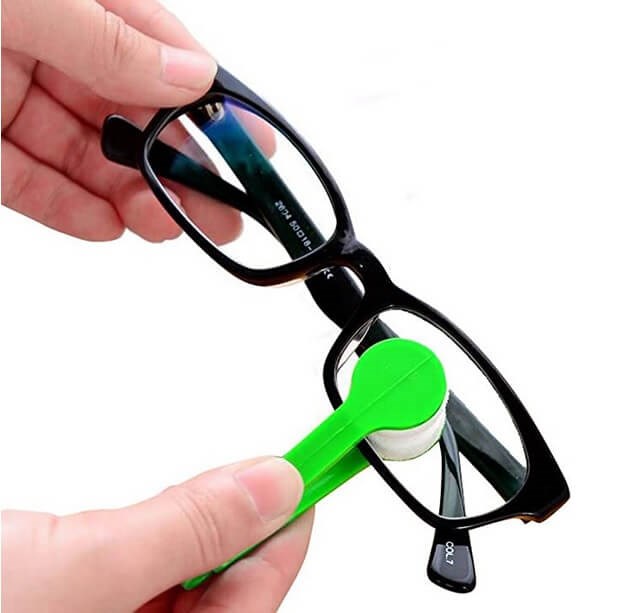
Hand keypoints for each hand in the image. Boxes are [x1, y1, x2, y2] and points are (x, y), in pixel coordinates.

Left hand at [1, 0, 240, 242]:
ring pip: (88, 156)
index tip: (253, 145)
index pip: (159, 51)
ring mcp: (9, 98)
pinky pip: (32, 183)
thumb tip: (190, 76)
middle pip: (132, 115)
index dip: (211, 102)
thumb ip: (109, 42)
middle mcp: (46, 49)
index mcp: (74, 2)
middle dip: (180, 166)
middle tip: (220, 210)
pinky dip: (71, 209)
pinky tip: (108, 225)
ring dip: (133, 196)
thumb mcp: (27, 2)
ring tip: (166, 226)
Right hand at [2, 457, 312, 611]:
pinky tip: (173, 510)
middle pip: (229, 585)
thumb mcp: (91, 567)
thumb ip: (189, 529)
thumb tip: (273, 486)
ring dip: (212, 522)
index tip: (314, 470)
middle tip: (278, 467)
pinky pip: (152, 564)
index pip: (257, 595)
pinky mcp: (92, 597)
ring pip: (190, 570)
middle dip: (253, 522)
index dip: (290, 527)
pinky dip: (168, 529)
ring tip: (230, 481)